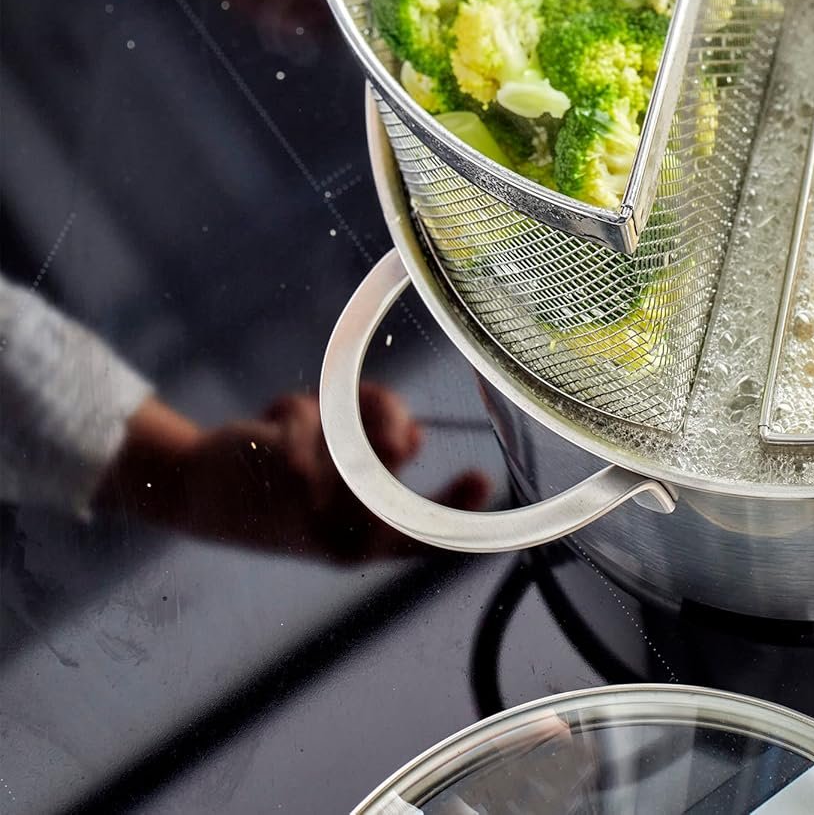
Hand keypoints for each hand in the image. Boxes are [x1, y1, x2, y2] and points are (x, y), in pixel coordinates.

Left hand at [98, 385, 491, 561]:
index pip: (423, 533)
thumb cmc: (279, 488)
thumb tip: (412, 438)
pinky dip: (293, 406)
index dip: (462, 509)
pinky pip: (314, 410)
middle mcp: (342, 531)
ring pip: (351, 418)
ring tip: (301, 422)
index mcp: (361, 543)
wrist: (199, 496)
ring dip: (328, 405)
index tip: (484, 478)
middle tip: (369, 400)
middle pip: (394, 450)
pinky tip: (268, 425)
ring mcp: (317, 499)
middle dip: (383, 410)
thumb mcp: (335, 484)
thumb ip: (382, 459)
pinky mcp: (291, 466)